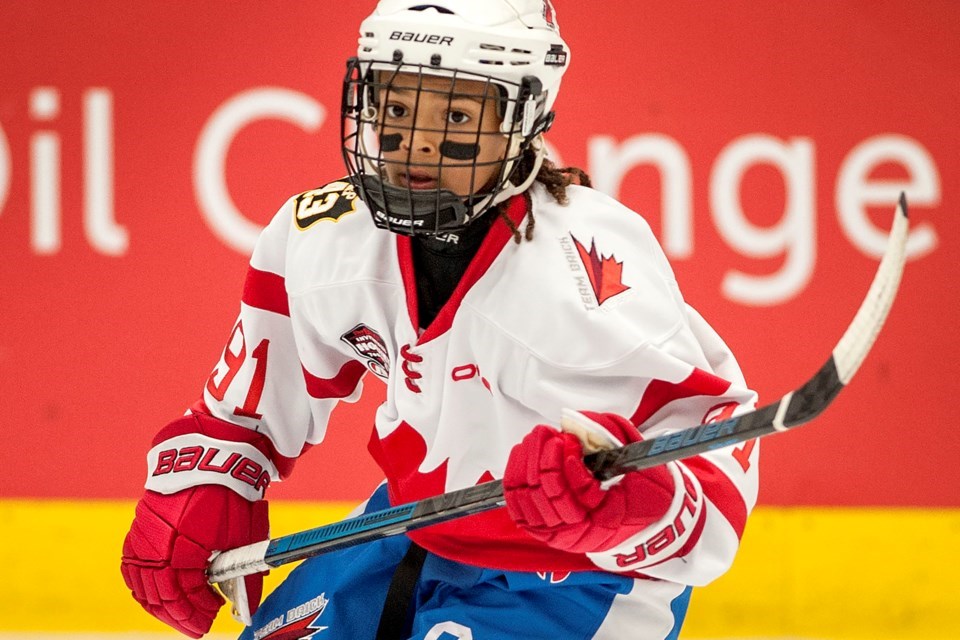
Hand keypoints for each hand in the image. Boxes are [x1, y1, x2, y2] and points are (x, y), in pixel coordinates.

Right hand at [120, 485, 268, 637]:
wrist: (212, 454)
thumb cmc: (231, 492)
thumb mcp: (244, 535)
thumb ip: (244, 574)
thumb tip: (248, 607)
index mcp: (183, 548)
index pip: (184, 595)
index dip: (198, 611)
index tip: (212, 617)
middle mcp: (157, 545)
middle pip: (160, 595)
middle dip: (180, 615)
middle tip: (197, 625)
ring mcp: (144, 536)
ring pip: (142, 585)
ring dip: (160, 604)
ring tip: (180, 613)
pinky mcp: (139, 527)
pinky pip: (133, 565)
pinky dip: (143, 584)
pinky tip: (158, 592)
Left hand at [503, 411, 675, 553]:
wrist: (645, 524)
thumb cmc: (645, 494)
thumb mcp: (640, 462)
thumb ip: (610, 437)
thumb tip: (576, 422)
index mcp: (606, 520)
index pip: (573, 492)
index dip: (563, 461)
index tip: (568, 440)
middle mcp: (578, 533)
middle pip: (544, 491)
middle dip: (540, 455)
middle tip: (546, 433)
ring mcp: (557, 534)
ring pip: (526, 497)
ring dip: (526, 461)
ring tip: (538, 440)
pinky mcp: (543, 530)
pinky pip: (517, 505)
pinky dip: (515, 477)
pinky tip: (524, 456)